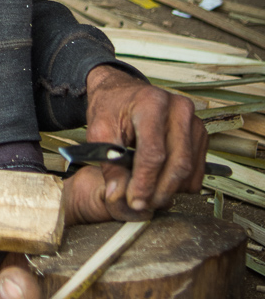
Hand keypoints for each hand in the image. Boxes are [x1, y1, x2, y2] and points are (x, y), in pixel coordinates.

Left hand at [62, 65, 206, 223]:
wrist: (124, 93)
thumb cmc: (111, 109)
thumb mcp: (99, 131)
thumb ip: (109, 163)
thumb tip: (118, 196)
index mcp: (151, 103)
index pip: (154, 152)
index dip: (145, 182)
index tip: (134, 201)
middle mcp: (179, 109)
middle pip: (178, 163)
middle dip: (160, 191)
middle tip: (142, 206)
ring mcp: (194, 120)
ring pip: (190, 169)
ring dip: (170, 190)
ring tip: (148, 196)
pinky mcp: (200, 133)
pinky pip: (197, 169)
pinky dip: (181, 184)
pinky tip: (161, 184)